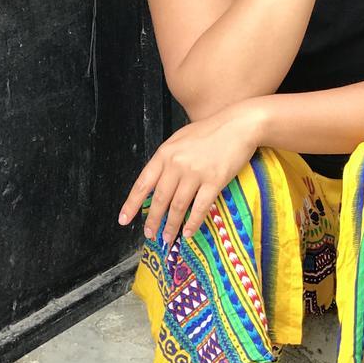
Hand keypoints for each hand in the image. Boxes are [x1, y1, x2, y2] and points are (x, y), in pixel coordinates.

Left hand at [117, 101, 261, 245]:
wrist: (239, 124)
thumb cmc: (211, 130)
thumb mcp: (180, 139)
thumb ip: (167, 159)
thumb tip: (158, 182)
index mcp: (165, 154)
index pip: (143, 184)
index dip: (131, 205)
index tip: (124, 220)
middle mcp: (177, 164)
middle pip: (159, 199)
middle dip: (153, 221)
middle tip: (150, 234)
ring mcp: (196, 173)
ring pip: (178, 207)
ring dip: (171, 226)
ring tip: (168, 237)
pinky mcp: (214, 181)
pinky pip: (200, 207)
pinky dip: (193, 223)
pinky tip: (188, 232)